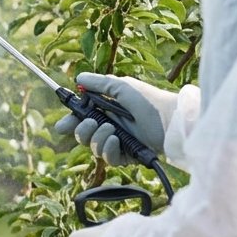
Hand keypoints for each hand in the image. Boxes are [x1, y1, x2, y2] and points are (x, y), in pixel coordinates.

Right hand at [53, 73, 178, 164]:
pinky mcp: (127, 156)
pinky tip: (117, 140)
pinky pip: (108, 158)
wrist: (173, 120)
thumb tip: (78, 78)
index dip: (69, 123)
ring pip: (93, 147)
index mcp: (106, 110)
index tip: (63, 125)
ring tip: (112, 130)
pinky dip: (108, 149)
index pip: (80, 119)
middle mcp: (110, 127)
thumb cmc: (150, 100)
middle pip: (82, 135)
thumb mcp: (123, 87)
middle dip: (81, 130)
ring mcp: (118, 143)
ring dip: (97, 138)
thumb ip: (99, 83)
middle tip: (91, 123)